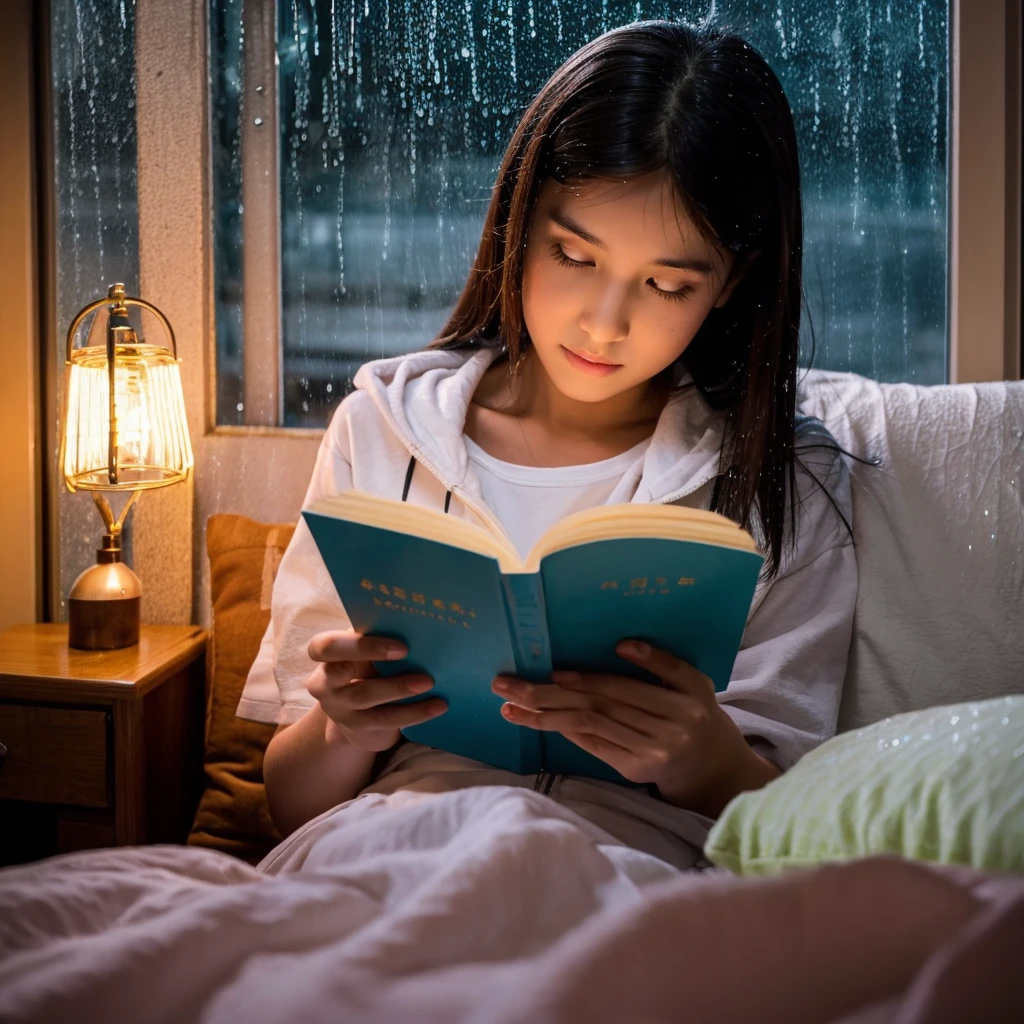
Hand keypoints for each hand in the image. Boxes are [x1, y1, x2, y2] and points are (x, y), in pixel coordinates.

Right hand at [306, 630, 445, 751]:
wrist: (358, 711)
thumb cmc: (366, 666)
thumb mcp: (365, 649)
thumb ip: (376, 635)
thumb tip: (414, 623)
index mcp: (325, 656)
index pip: (325, 646)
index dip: (359, 643)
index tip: (397, 643)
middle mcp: (325, 683)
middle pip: (339, 671)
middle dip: (372, 657)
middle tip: (408, 651)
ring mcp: (340, 709)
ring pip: (365, 697)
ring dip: (399, 688)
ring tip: (429, 681)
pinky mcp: (358, 728)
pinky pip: (386, 720)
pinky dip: (414, 712)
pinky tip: (437, 706)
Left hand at [490, 640, 779, 815]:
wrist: (711, 766)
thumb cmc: (695, 712)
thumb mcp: (692, 681)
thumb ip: (662, 663)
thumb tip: (622, 645)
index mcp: (683, 699)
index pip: (625, 689)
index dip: (589, 680)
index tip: (553, 672)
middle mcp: (667, 729)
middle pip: (598, 708)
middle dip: (548, 695)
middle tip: (507, 684)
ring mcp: (648, 753)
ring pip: (588, 728)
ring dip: (543, 716)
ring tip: (510, 704)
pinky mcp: (633, 770)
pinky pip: (591, 745)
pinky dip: (561, 731)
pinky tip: (533, 719)